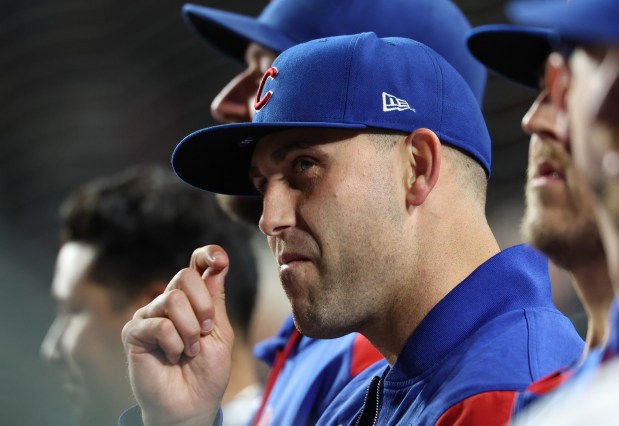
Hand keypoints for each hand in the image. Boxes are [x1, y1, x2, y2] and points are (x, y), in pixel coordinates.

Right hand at [122, 245, 233, 425]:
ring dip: (190, 331)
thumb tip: (217, 264)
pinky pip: (159, 324)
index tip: (220, 261)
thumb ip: (215, 299)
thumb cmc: (207, 372)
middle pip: (185, 276)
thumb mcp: (220, 332)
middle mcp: (170, 302)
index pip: (196, 265)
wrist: (192, 405)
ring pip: (172, 300)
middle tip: (205, 332)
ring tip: (190, 351)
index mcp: (193, 299)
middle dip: (203, 306)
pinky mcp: (135, 332)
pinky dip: (174, 344)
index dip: (207, 254)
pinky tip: (173, 358)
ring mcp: (150, 315)